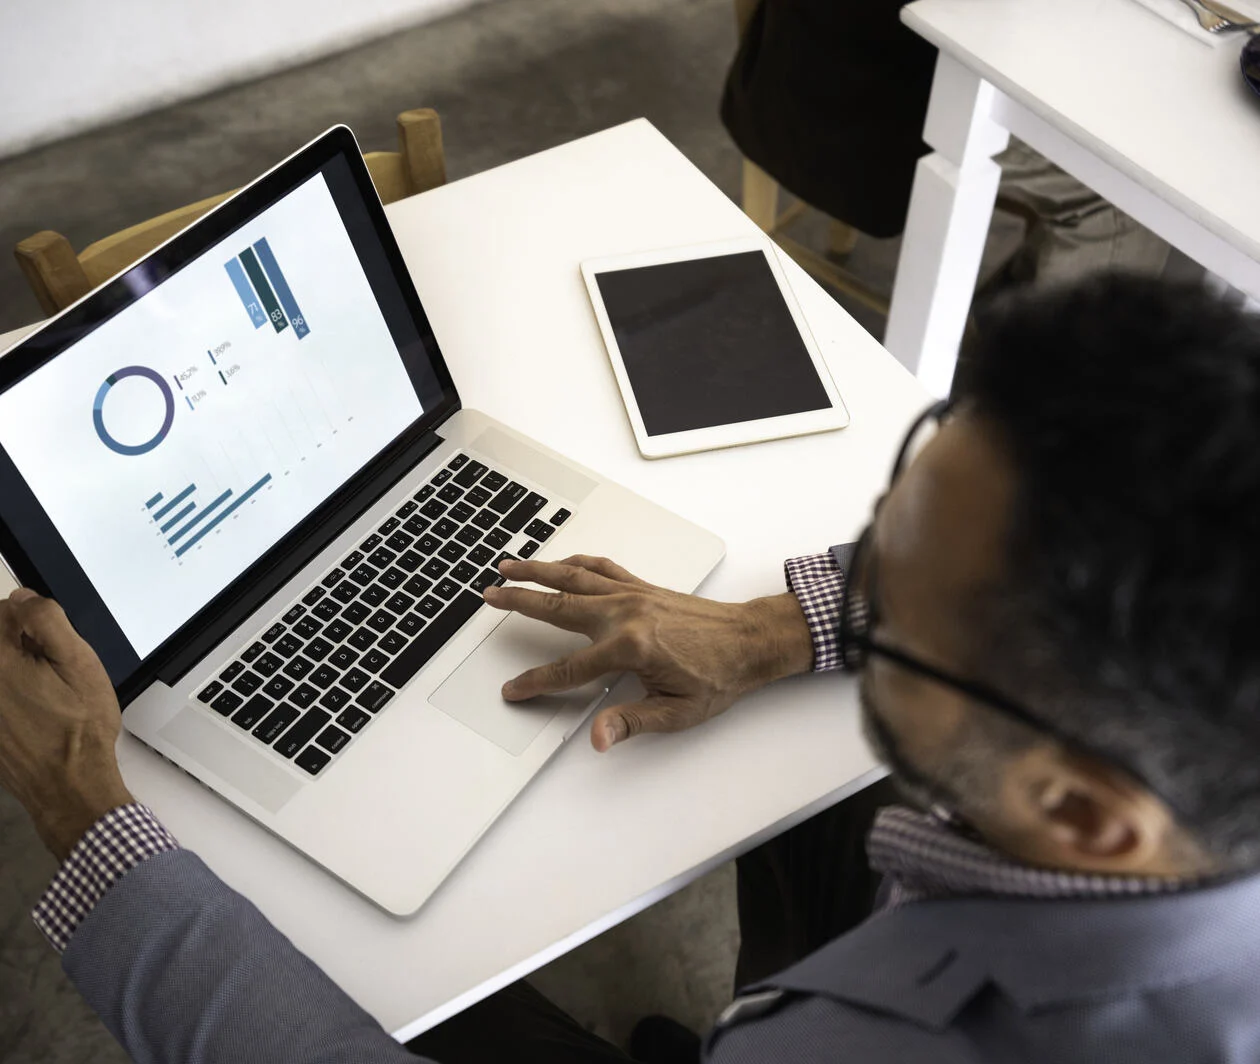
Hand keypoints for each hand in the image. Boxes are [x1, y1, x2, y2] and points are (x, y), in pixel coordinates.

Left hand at [0, 589, 132, 859]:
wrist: (68, 785)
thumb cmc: (80, 724)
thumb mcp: (80, 663)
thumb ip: (47, 621)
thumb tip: (22, 597)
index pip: (3, 611)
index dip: (31, 618)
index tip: (54, 640)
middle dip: (18, 644)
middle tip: (49, 666)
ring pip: (0, 671)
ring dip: (15, 670)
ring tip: (41, 691)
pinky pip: (1, 697)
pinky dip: (12, 695)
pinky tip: (30, 712)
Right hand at [482, 556, 812, 750]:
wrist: (751, 640)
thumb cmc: (720, 676)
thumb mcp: (677, 712)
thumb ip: (631, 722)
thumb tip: (598, 737)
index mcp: (629, 647)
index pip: (568, 669)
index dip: (537, 683)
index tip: (513, 689)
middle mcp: (625, 613)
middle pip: (557, 606)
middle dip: (519, 601)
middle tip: (490, 595)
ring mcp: (633, 594)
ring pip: (574, 577)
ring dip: (538, 570)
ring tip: (509, 564)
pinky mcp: (643, 587)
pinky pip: (602, 568)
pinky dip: (577, 562)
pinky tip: (562, 562)